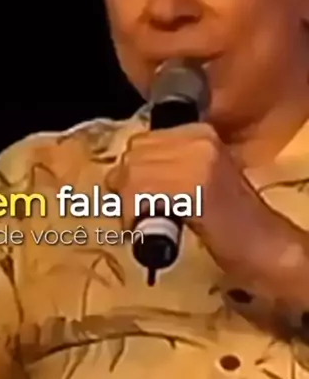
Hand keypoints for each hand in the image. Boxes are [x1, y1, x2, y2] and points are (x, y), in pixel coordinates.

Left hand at [108, 123, 277, 278]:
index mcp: (198, 132)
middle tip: (137, 218)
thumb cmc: (226, 220)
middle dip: (127, 191)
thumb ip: (161, 168)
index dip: (132, 174)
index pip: (140, 142)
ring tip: (144, 228)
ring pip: (135, 176)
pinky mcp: (198, 187)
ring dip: (130, 207)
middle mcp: (199, 139)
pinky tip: (152, 233)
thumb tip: (115, 175)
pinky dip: (139, 217)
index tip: (136, 199)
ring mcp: (201, 161)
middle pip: (134, 157)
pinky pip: (148, 195)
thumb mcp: (193, 179)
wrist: (263, 246)